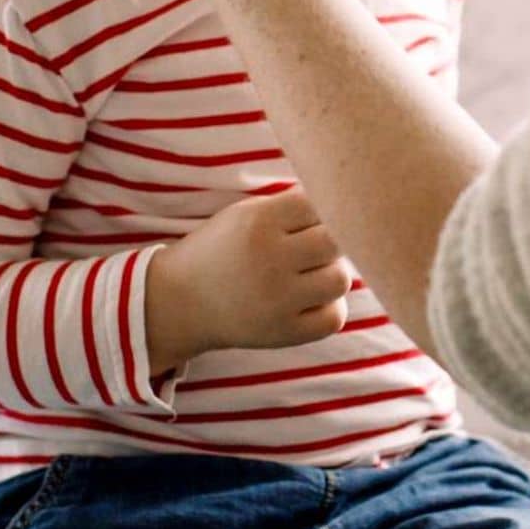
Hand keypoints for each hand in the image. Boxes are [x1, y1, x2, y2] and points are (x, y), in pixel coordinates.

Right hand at [145, 188, 354, 369]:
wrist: (180, 301)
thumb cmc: (224, 249)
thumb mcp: (247, 214)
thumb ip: (293, 204)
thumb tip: (348, 195)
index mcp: (259, 222)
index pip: (321, 204)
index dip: (324, 210)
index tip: (310, 220)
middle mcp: (270, 259)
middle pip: (336, 240)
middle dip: (332, 240)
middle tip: (316, 246)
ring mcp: (277, 299)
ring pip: (341, 278)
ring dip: (332, 273)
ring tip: (312, 272)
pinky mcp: (282, 332)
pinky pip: (334, 318)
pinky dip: (330, 308)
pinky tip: (311, 300)